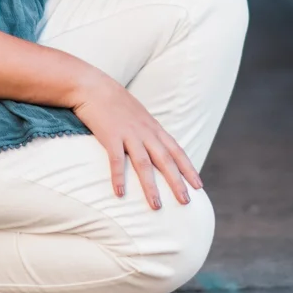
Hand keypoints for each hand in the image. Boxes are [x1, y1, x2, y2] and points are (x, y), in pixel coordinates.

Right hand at [69, 76, 201, 209]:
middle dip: (177, 182)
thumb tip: (156, 150)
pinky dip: (118, 177)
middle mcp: (145, 132)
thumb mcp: (139, 116)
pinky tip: (119, 193)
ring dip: (150, 186)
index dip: (188, 169)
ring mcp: (128, 134)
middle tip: (186, 202)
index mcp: (154, 128)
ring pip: (143, 164)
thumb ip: (148, 132)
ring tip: (156, 206)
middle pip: (165, 160)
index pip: (177, 151)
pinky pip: (116, 160)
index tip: (199, 186)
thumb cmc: (115, 103)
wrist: (93, 87)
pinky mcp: (110, 136)